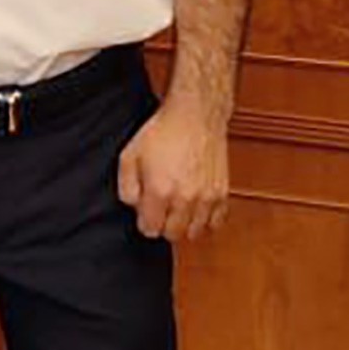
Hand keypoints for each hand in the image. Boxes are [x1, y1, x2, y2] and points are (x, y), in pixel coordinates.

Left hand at [116, 101, 229, 241]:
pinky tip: (196, 206)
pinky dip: (206, 219)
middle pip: (172, 235)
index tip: (146, 210)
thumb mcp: (129, 154)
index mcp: (160, 190)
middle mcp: (185, 199)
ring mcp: (206, 198)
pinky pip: (216, 222)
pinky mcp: (222, 193)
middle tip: (161, 207)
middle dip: (163, 225)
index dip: (145, 221)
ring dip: (184, 224)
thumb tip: (134, 206)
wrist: (195, 115)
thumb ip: (126, 187)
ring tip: (179, 206)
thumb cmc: (163, 131)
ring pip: (195, 232)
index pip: (150, 230)